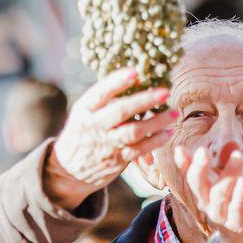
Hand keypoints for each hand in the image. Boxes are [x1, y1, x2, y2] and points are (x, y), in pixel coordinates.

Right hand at [44, 68, 176, 207]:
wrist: (70, 170)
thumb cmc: (83, 133)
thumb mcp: (84, 113)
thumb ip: (104, 99)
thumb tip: (135, 78)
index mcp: (85, 109)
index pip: (100, 93)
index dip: (117, 81)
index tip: (135, 71)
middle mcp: (95, 126)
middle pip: (121, 111)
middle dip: (145, 100)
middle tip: (165, 91)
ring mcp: (107, 144)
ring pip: (134, 131)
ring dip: (156, 122)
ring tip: (173, 113)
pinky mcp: (117, 160)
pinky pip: (139, 150)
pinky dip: (155, 141)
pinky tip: (167, 132)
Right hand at [191, 145, 242, 242]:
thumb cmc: (237, 203)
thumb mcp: (234, 180)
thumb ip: (230, 163)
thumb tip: (231, 143)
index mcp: (203, 191)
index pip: (190, 175)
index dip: (184, 163)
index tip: (178, 148)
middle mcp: (207, 203)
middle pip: (198, 184)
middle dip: (199, 168)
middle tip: (202, 151)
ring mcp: (220, 215)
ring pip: (220, 195)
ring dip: (228, 175)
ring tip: (238, 156)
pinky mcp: (236, 225)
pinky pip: (236, 210)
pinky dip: (239, 197)